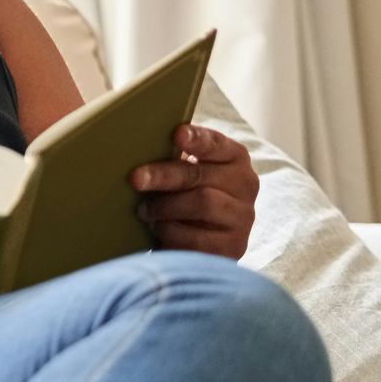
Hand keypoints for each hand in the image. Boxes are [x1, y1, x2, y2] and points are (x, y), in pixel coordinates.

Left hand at [127, 123, 257, 259]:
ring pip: (201, 204)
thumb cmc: (188, 195)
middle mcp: (246, 185)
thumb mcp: (188, 172)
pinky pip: (196, 238)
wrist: (206, 241)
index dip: (196, 139)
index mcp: (234, 159)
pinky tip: (158, 230)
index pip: (216, 144)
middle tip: (135, 178)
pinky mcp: (233, 247)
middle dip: (164, 176)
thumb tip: (141, 143)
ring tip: (145, 210)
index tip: (176, 134)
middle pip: (201, 175)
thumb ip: (176, 157)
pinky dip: (170, 234)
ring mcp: (242, 218)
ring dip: (165, 207)